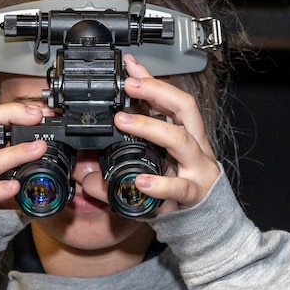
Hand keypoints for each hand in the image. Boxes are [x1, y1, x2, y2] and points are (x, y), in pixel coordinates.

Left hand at [115, 53, 220, 211]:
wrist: (205, 223)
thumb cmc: (178, 190)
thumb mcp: (150, 169)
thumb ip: (116, 170)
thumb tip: (85, 167)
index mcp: (185, 134)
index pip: (170, 99)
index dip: (151, 80)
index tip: (129, 65)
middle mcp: (195, 146)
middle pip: (185, 107)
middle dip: (157, 91)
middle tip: (129, 85)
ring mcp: (197, 168)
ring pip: (182, 140)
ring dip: (151, 127)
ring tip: (123, 122)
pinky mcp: (194, 194)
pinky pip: (179, 187)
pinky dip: (159, 184)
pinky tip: (140, 181)